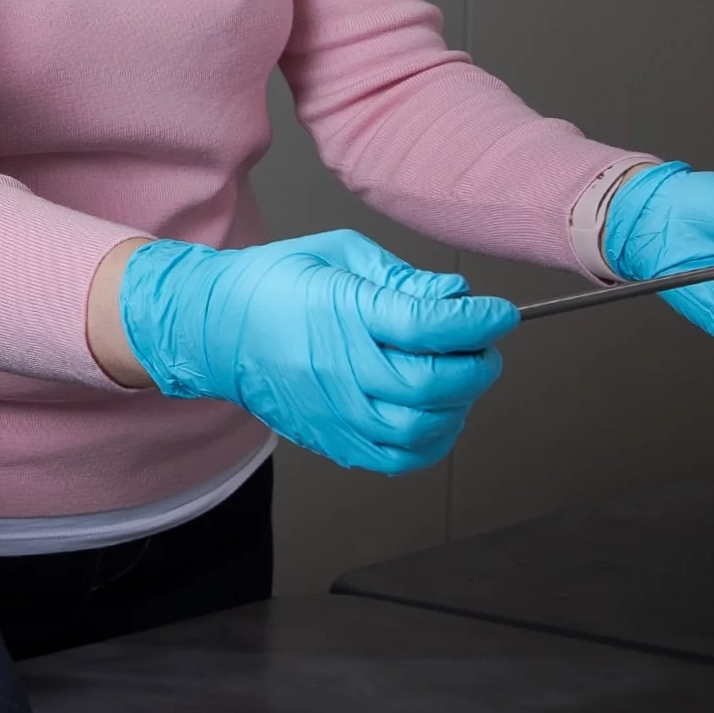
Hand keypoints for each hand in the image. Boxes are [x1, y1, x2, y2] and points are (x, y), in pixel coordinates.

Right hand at [114, 231, 516, 473]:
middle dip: (476, 365)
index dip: (477, 321)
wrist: (215, 329)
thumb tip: (454, 297)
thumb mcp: (338, 253)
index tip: (498, 313)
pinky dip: (431, 442)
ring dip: (458, 405)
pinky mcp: (331, 439)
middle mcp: (339, 368)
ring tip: (460, 379)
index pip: (427, 325)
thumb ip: (401, 277)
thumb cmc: (275, 284)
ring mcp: (334, 411)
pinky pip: (396, 459)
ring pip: (418, 427)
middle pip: (430, 382)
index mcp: (342, 312)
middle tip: (485, 347)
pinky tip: (437, 414)